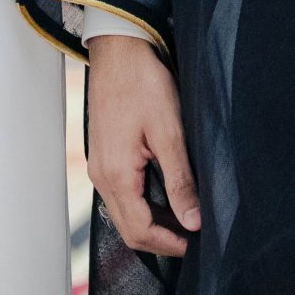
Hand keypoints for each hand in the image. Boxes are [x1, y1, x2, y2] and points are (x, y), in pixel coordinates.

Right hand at [86, 34, 200, 258]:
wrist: (118, 50)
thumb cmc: (142, 83)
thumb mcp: (169, 132)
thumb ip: (180, 180)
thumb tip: (192, 220)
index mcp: (116, 174)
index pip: (139, 230)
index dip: (168, 244)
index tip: (195, 244)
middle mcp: (101, 176)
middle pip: (127, 228)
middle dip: (159, 239)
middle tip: (191, 237)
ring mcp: (99, 166)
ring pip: (123, 213)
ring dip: (151, 223)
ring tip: (183, 220)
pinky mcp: (103, 156)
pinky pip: (119, 195)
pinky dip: (141, 205)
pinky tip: (164, 197)